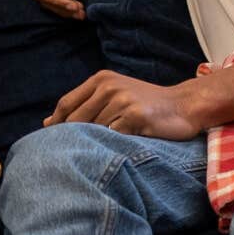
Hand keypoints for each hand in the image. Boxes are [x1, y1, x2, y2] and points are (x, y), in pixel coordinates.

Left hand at [45, 71, 205, 139]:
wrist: (184, 106)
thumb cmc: (147, 105)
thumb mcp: (115, 96)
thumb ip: (85, 106)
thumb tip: (49, 122)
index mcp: (101, 79)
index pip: (66, 104)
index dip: (57, 125)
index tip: (52, 142)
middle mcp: (109, 86)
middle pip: (75, 120)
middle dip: (71, 139)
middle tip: (73, 155)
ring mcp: (122, 100)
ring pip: (93, 131)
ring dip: (94, 145)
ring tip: (102, 153)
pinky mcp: (134, 116)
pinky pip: (112, 138)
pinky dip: (111, 147)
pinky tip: (118, 151)